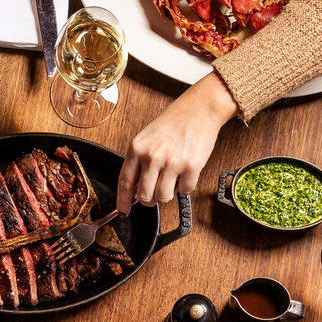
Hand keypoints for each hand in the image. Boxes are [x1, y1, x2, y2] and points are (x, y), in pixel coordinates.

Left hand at [117, 72, 238, 214]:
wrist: (199, 110)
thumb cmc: (174, 123)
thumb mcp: (147, 138)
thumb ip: (139, 161)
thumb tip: (136, 187)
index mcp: (138, 148)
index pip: (125, 182)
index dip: (123, 201)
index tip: (123, 211)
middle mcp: (152, 156)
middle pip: (144, 196)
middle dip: (150, 199)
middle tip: (156, 191)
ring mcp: (172, 163)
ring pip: (163, 198)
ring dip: (168, 194)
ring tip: (172, 179)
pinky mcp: (191, 167)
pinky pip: (185, 192)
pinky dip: (186, 187)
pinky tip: (185, 173)